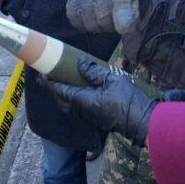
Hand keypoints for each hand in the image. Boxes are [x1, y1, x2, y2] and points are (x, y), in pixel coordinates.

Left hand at [40, 56, 154, 146]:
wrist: (142, 121)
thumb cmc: (128, 100)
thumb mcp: (112, 80)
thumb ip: (94, 72)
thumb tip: (80, 62)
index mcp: (85, 101)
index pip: (61, 91)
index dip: (50, 83)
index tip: (42, 75)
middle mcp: (84, 111)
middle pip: (63, 101)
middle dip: (55, 90)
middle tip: (52, 78)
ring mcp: (91, 117)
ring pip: (71, 106)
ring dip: (64, 95)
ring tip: (66, 82)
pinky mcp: (98, 118)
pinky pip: (79, 109)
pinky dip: (75, 99)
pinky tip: (82, 91)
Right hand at [66, 0, 138, 33]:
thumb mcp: (131, 3)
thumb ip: (133, 20)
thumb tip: (128, 37)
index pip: (120, 4)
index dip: (122, 18)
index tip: (123, 29)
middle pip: (104, 22)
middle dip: (110, 26)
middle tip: (112, 17)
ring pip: (91, 26)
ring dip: (98, 27)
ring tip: (101, 15)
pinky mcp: (70, 6)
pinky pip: (79, 26)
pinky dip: (86, 26)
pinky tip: (90, 16)